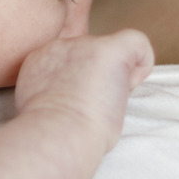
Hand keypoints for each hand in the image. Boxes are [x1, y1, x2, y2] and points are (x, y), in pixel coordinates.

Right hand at [10, 29, 154, 150]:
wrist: (57, 136)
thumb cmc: (50, 134)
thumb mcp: (36, 103)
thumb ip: (52, 88)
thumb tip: (75, 92)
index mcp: (40, 60)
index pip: (68, 61)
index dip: (77, 84)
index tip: (73, 107)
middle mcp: (60, 45)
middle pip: (90, 54)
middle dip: (96, 79)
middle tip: (90, 110)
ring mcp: (85, 44)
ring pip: (112, 51)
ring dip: (115, 78)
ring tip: (105, 106)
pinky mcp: (110, 49)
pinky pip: (137, 42)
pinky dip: (142, 62)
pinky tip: (131, 87)